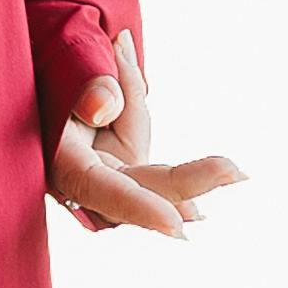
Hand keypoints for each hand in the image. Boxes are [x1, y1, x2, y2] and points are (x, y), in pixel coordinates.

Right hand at [51, 32, 240, 237]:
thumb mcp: (65, 62)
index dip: (136, 207)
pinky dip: (191, 169)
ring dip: (194, 177)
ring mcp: (112, 176)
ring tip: (235, 173)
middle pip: (141, 190)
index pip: (99, 188)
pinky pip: (163, 172)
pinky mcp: (131, 169)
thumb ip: (88, 83)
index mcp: (61, 160)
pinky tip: (226, 174)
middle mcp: (87, 179)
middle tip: (234, 171)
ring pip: (158, 182)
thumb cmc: (55, 67)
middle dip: (187, 183)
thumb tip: (106, 105)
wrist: (52, 68)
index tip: (175, 225)